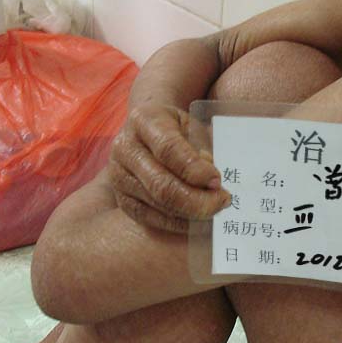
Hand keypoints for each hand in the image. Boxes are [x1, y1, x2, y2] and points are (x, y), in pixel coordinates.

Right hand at [108, 104, 229, 233]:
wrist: (146, 133)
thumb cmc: (176, 128)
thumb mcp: (191, 125)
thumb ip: (203, 147)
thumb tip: (213, 182)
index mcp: (144, 119)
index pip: (169, 149)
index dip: (195, 170)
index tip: (218, 181)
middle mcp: (125, 147)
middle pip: (161, 184)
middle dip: (197, 200)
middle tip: (222, 201)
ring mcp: (118, 175)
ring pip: (158, 204)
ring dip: (191, 213)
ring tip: (214, 208)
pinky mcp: (121, 199)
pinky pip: (150, 218)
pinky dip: (177, 223)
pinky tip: (197, 219)